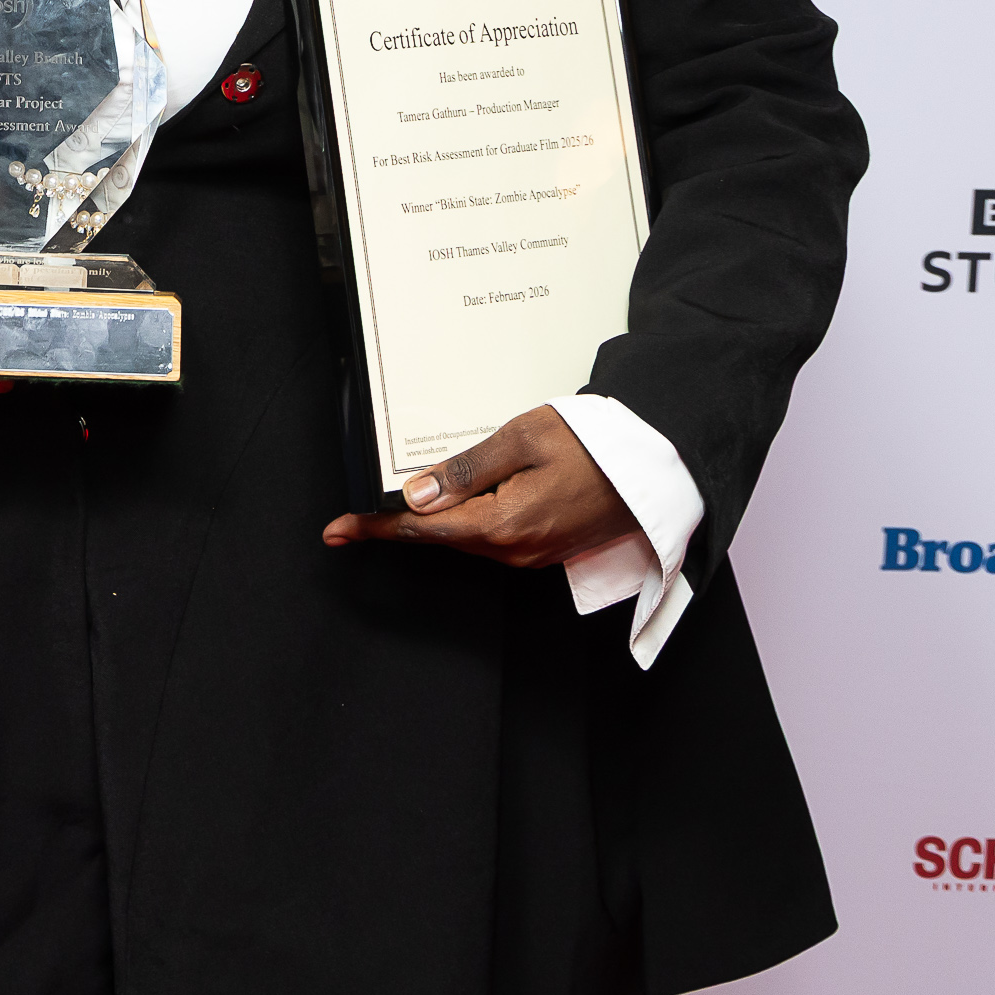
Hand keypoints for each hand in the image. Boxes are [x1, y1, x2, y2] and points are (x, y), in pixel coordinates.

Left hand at [322, 405, 634, 570]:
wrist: (657, 461)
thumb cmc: (594, 443)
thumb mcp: (521, 439)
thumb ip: (464, 470)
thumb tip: (415, 496)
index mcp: (504, 525)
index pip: (423, 531)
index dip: (376, 528)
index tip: (337, 531)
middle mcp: (515, 551)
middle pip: (442, 537)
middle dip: (405, 522)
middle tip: (361, 512)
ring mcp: (533, 555)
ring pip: (467, 538)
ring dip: (440, 520)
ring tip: (420, 493)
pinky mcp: (546, 549)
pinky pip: (493, 538)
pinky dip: (469, 521)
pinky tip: (464, 499)